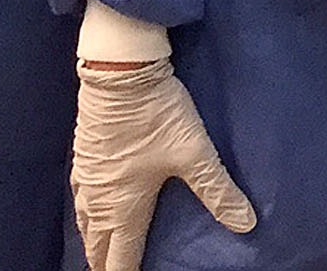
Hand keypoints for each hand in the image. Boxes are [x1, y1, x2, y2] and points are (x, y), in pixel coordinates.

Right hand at [73, 59, 255, 270]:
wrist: (120, 76)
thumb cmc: (157, 116)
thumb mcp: (196, 154)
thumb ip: (218, 191)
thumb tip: (246, 223)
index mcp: (123, 207)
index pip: (121, 256)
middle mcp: (98, 200)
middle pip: (98, 245)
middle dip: (108, 261)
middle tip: (118, 270)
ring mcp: (86, 180)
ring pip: (87, 224)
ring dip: (97, 241)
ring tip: (106, 250)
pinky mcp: (82, 159)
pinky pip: (81, 201)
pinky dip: (89, 216)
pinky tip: (95, 208)